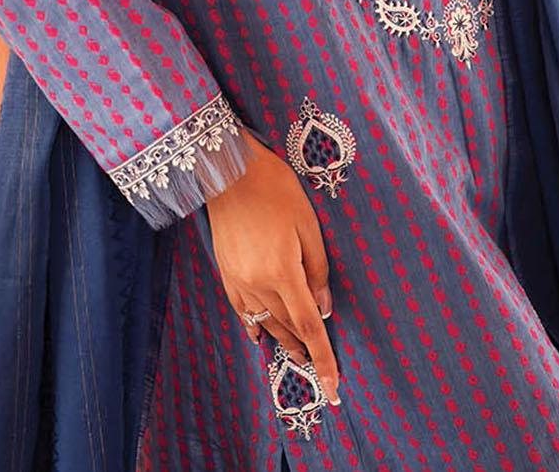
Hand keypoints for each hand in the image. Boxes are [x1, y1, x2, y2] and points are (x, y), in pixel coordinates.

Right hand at [206, 130, 340, 405]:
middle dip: (306, 350)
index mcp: (283, 272)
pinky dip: (254, 325)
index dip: (324, 360)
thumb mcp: (307, 224)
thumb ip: (318, 268)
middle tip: (321, 369)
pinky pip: (241, 310)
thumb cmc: (274, 188)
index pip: (309, 328)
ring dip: (283, 340)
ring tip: (296, 355)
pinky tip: (259, 335)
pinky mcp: (225, 271)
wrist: (228, 168)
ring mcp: (238, 279)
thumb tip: (324, 307)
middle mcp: (258, 283)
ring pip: (264, 323)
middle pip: (287, 328)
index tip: (333, 390)